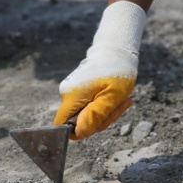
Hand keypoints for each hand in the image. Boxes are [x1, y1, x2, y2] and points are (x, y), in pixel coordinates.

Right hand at [55, 1, 145, 139]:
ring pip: (84, 115)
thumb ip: (95, 115)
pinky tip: (112, 97)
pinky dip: (101, 106)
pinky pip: (87, 107)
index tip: (100, 120)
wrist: (116, 50)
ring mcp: (71, 91)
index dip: (81, 130)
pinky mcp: (77, 89)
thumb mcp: (112, 97)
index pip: (63, 126)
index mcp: (72, 96)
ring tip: (119, 100)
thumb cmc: (117, 71)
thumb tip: (80, 132)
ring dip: (103, 113)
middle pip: (77, 122)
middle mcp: (66, 93)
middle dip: (99, 120)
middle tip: (118, 107)